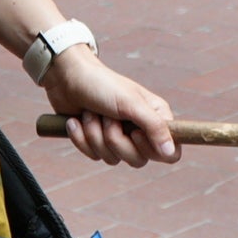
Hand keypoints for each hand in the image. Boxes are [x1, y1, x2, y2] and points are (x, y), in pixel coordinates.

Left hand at [41, 47, 177, 166]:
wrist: (66, 78)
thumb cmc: (102, 84)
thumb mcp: (131, 103)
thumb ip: (154, 126)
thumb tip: (171, 152)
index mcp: (156, 117)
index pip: (170, 153)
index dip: (152, 150)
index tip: (135, 133)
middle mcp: (140, 130)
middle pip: (138, 160)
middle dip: (115, 139)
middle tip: (108, 117)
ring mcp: (119, 137)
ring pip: (113, 159)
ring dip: (95, 135)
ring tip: (91, 113)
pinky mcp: (98, 142)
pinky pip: (93, 155)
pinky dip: (82, 137)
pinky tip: (77, 120)